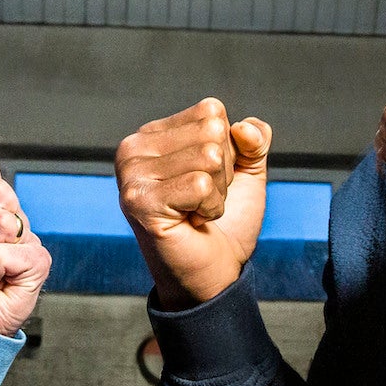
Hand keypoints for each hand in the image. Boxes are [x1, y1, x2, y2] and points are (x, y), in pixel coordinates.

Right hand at [115, 98, 271, 308]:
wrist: (214, 274)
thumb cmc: (224, 223)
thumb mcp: (247, 172)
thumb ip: (253, 140)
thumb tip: (243, 128)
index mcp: (152, 134)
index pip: (210, 111)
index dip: (227, 149)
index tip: (207, 181)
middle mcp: (133, 148)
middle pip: (211, 131)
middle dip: (224, 172)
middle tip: (201, 201)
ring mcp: (132, 175)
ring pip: (210, 156)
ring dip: (217, 193)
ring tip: (196, 212)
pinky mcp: (140, 202)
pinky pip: (201, 185)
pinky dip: (211, 209)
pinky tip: (192, 223)